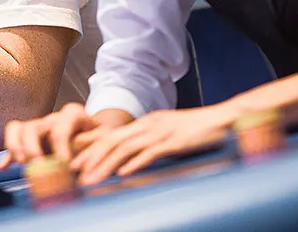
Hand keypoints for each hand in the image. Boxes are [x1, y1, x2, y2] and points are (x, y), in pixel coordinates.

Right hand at [0, 103, 100, 167]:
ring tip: (22, 163)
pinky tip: (4, 167)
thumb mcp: (105, 140)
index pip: (61, 126)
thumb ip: (91, 149)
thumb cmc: (103, 139)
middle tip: (38, 165)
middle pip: (33, 126)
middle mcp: (52, 119)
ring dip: (16, 146)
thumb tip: (76, 165)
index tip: (66, 166)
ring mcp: (40, 128)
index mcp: (73, 115)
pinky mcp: (31, 140)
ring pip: (17, 128)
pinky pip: (13, 141)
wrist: (100, 136)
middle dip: (32, 147)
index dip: (61, 147)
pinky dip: (8, 154)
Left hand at [70, 105, 236, 185]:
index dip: (92, 150)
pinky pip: (150, 153)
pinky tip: (123, 174)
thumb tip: (135, 159)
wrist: (223, 118)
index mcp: (146, 122)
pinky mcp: (174, 141)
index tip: (77, 163)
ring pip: (126, 148)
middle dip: (91, 157)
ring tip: (93, 179)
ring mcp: (160, 132)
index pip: (112, 136)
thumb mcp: (169, 134)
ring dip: (107, 165)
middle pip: (112, 141)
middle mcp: (149, 125)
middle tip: (75, 172)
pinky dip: (135, 163)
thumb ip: (152, 143)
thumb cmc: (198, 130)